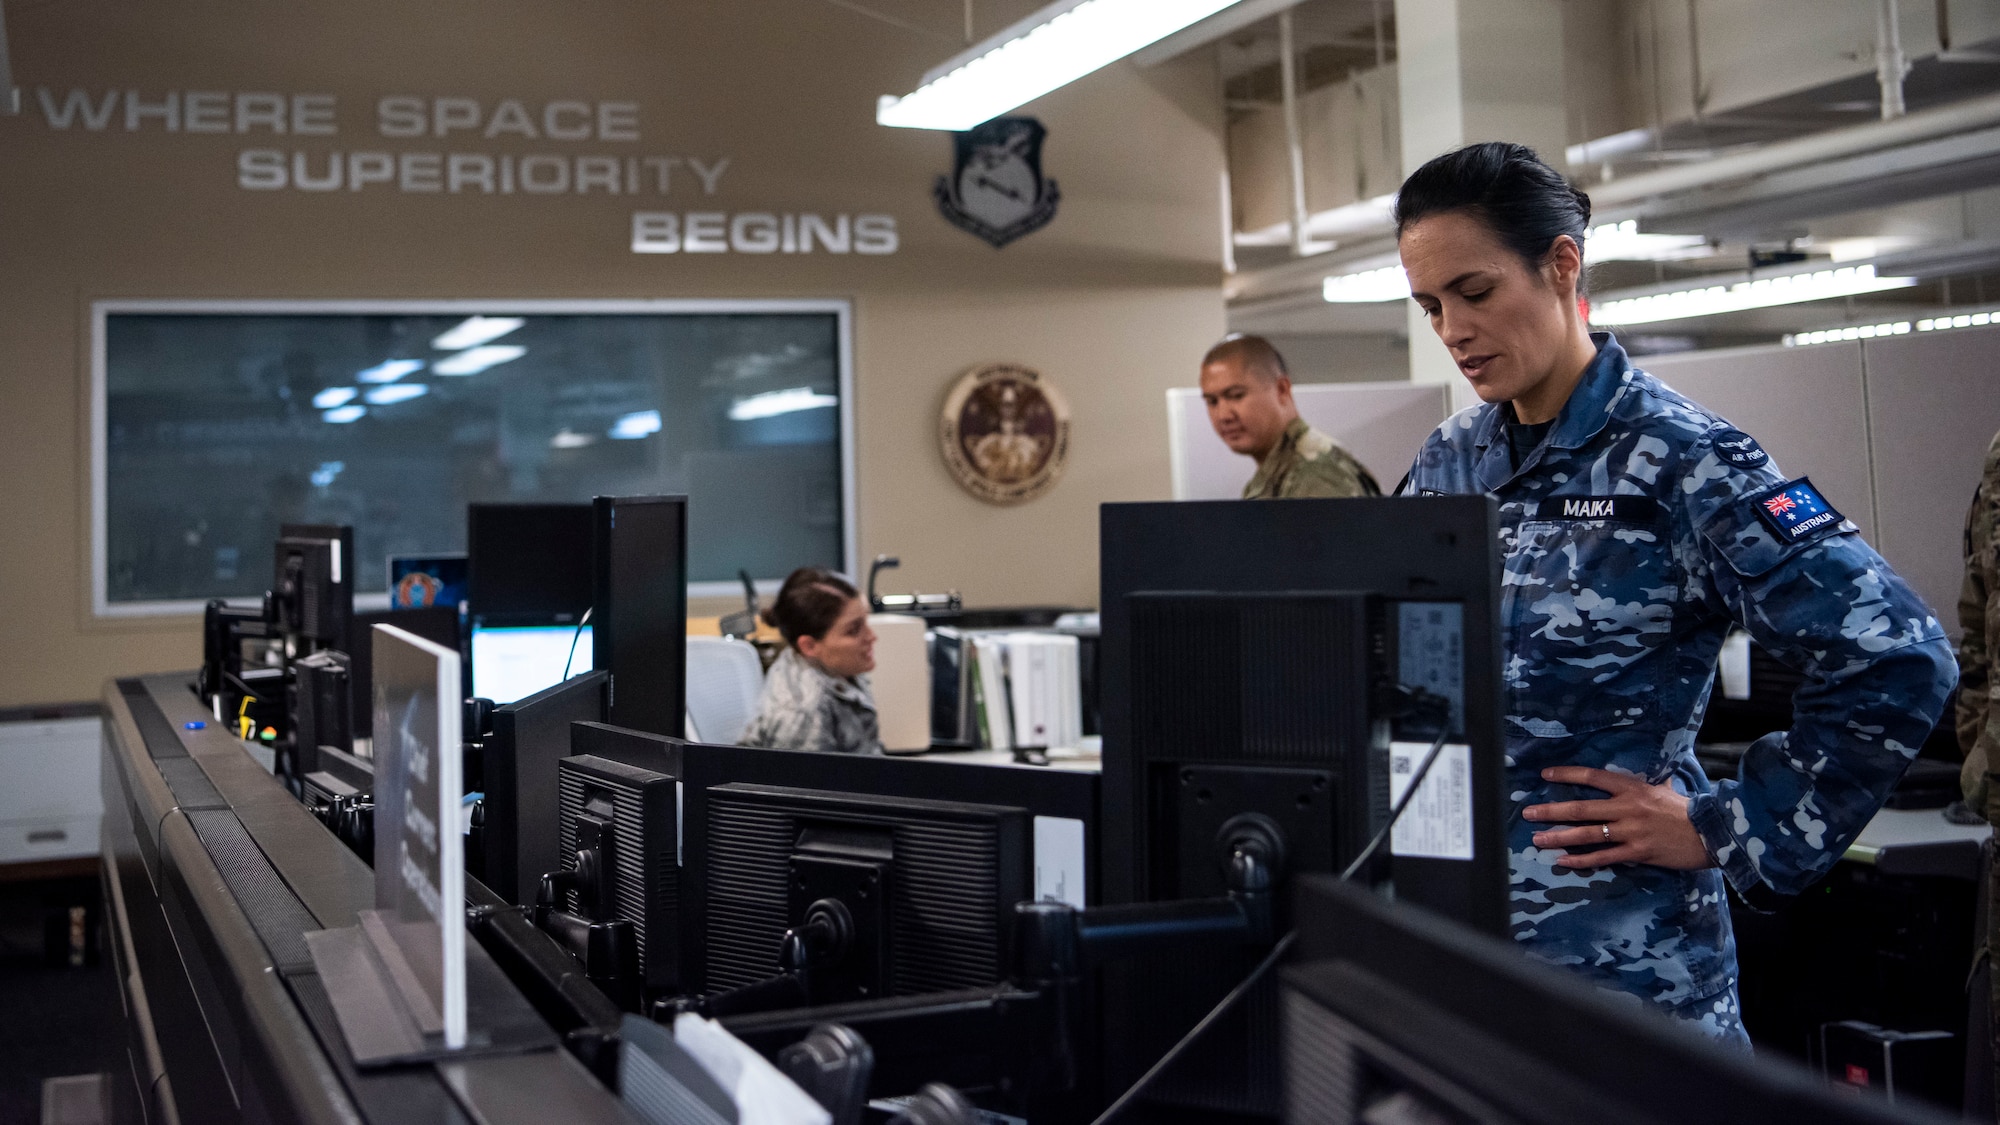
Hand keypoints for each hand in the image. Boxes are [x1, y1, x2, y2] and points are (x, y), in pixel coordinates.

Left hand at [1521, 767, 1713, 870]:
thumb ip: (1644, 782)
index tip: (1545, 775)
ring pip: (1587, 834)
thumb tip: (1636, 772)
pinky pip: (1603, 857)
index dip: (1568, 774)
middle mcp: (1627, 808)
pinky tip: (1563, 861)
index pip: (1593, 777)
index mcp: (1632, 788)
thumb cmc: (1686, 810)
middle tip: (1528, 813)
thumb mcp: (1664, 788)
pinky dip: (1582, 860)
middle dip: (1552, 811)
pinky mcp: (1637, 852)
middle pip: (1581, 808)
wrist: (1711, 833)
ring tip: (1537, 839)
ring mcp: (1631, 831)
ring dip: (1559, 836)